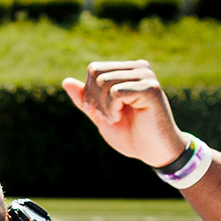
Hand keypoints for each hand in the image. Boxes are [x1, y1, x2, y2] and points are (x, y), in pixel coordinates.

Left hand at [60, 60, 188, 167]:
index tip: (98, 114)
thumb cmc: (130, 134)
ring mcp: (147, 76)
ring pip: (104, 81)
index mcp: (129, 70)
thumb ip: (85, 99)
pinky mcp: (151, 88)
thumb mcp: (101, 115)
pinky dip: (112, 109)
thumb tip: (65, 81)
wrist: (155, 152)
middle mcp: (140, 68)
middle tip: (105, 118)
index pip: (94, 69)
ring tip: (115, 119)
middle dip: (93, 99)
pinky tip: (121, 118)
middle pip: (96, 72)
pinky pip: (116, 91)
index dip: (88, 93)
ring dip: (103, 106)